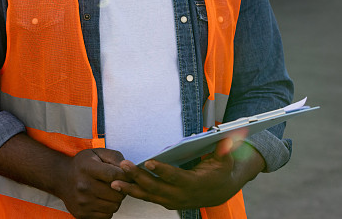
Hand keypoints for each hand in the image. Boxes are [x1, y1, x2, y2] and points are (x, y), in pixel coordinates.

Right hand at [55, 148, 128, 218]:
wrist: (61, 177)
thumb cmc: (83, 164)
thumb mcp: (97, 153)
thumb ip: (115, 158)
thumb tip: (128, 169)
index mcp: (87, 168)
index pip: (114, 175)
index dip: (125, 176)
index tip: (126, 176)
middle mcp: (83, 186)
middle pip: (116, 194)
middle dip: (121, 189)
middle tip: (115, 184)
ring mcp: (82, 202)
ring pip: (114, 206)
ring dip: (115, 200)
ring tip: (108, 192)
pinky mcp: (82, 214)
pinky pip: (107, 216)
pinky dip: (108, 209)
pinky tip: (102, 200)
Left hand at [111, 138, 263, 210]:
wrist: (221, 192)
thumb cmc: (221, 172)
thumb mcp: (226, 160)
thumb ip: (224, 150)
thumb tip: (226, 139)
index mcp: (194, 184)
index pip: (175, 177)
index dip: (162, 170)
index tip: (149, 162)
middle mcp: (181, 195)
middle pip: (156, 188)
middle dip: (138, 178)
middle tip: (124, 166)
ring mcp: (173, 200)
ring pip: (149, 196)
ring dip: (131, 189)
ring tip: (114, 183)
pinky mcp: (167, 202)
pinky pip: (149, 198)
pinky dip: (135, 193)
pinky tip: (121, 186)